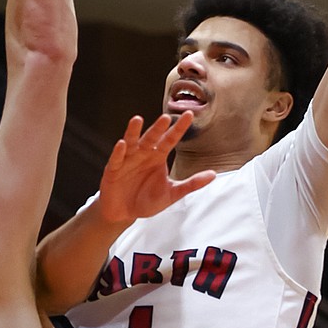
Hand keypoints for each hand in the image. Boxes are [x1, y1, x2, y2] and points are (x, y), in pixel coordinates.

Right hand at [97, 113, 214, 226]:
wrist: (124, 213)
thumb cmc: (148, 200)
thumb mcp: (172, 193)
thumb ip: (192, 184)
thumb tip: (214, 174)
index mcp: (158, 156)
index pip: (170, 139)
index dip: (179, 128)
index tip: (189, 114)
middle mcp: (143, 153)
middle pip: (152, 137)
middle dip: (158, 128)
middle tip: (166, 117)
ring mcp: (128, 159)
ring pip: (132, 142)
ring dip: (134, 131)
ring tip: (137, 120)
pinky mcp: (113, 169)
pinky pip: (117, 159)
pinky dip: (119, 151)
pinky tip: (123, 144)